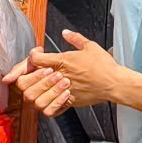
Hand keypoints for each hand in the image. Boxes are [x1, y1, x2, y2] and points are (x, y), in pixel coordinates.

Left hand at [4, 29, 123, 111]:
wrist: (114, 83)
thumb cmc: (103, 65)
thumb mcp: (90, 46)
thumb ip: (75, 39)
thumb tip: (65, 33)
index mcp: (63, 61)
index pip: (35, 58)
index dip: (32, 56)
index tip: (38, 55)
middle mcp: (60, 76)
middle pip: (29, 80)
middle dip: (27, 77)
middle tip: (32, 73)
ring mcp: (63, 91)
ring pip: (36, 97)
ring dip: (35, 91)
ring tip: (40, 86)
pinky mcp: (69, 102)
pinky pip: (50, 109)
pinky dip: (46, 105)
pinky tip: (49, 98)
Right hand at [4, 50, 72, 117]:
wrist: (81, 78)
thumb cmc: (68, 66)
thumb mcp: (55, 58)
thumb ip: (40, 56)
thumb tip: (33, 54)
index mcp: (29, 78)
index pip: (20, 81)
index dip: (30, 77)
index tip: (43, 68)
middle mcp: (32, 91)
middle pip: (27, 92)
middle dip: (44, 83)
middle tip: (58, 74)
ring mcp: (40, 101)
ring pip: (38, 102)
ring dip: (53, 91)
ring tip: (65, 82)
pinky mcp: (50, 110)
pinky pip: (49, 111)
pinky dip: (58, 101)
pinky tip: (67, 92)